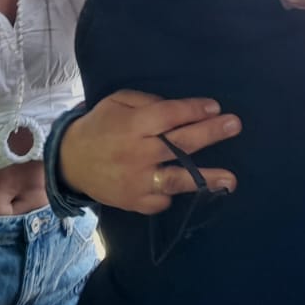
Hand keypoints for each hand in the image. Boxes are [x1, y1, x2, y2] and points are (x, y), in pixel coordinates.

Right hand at [58, 91, 239, 213]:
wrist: (69, 162)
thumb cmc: (99, 126)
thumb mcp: (117, 103)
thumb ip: (147, 102)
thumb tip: (179, 110)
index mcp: (131, 126)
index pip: (168, 116)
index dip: (193, 110)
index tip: (216, 107)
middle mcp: (136, 154)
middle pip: (179, 144)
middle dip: (210, 134)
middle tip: (235, 125)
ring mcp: (136, 181)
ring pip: (176, 179)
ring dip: (206, 178)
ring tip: (231, 180)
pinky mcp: (134, 202)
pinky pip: (161, 200)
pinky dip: (173, 194)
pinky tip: (189, 189)